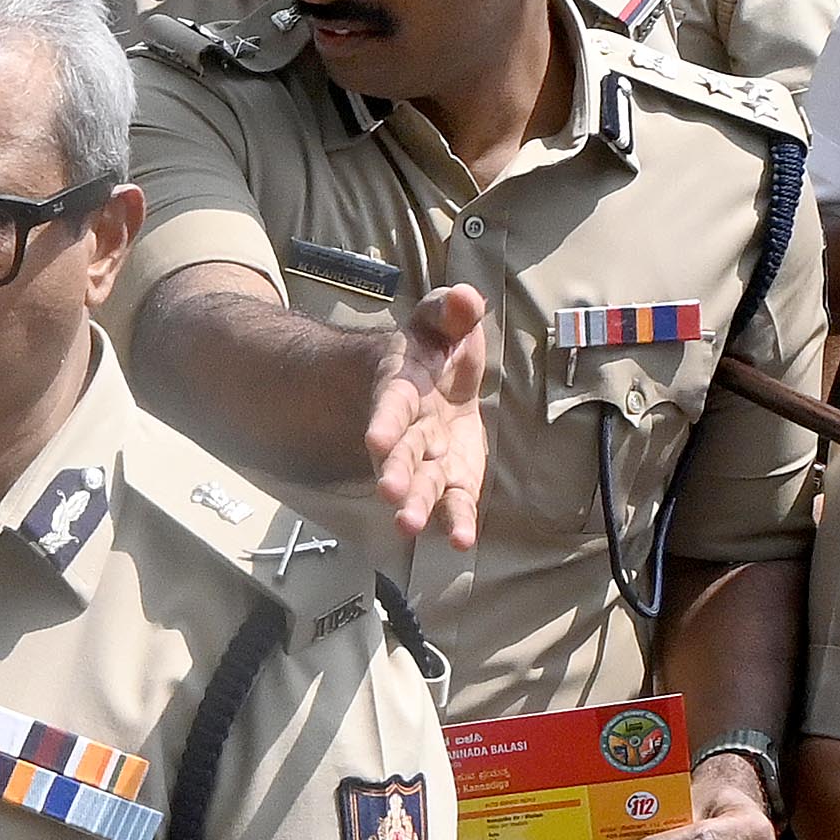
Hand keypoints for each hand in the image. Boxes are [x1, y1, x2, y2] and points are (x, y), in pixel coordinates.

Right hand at [366, 285, 490, 544]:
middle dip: (394, 472)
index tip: (375, 439)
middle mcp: (411, 427)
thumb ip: (450, 310)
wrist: (431, 379)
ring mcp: (430, 456)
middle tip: (389, 493)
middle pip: (401, 452)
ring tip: (409, 526)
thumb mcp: (439, 319)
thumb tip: (464, 297)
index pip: (393, 404)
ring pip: (421, 482)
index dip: (386, 420)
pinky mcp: (454, 475)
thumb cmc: (432, 348)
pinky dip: (454, 520)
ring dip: (415, 503)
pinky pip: (453, 500)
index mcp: (404, 386)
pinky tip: (459, 542)